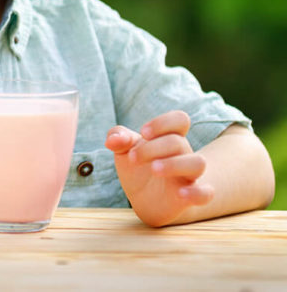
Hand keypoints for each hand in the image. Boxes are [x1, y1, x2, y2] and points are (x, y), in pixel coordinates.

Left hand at [105, 110, 213, 226]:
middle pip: (178, 142)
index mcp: (169, 137)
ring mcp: (189, 175)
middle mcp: (183, 153)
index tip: (143, 133)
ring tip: (154, 169)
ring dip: (175, 164)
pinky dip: (197, 192)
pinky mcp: (191, 197)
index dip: (162, 122)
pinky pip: (206, 193)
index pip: (180, 119)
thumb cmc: (138, 166)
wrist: (145, 199)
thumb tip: (112, 140)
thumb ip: (119, 138)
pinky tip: (181, 194)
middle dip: (152, 148)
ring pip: (198, 163)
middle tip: (133, 158)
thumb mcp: (124, 150)